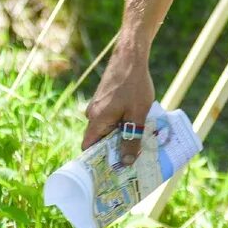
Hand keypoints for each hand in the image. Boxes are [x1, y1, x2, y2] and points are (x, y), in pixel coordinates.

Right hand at [82, 50, 154, 164]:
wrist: (131, 56)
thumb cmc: (135, 85)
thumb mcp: (137, 115)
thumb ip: (132, 139)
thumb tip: (126, 163)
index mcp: (96, 120)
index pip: (88, 149)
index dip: (97, 161)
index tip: (110, 171)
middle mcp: (92, 114)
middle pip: (99, 139)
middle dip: (113, 150)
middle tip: (131, 161)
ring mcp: (98, 105)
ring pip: (106, 128)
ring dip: (120, 135)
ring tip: (138, 143)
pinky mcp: (105, 99)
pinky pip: (110, 117)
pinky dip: (121, 123)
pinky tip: (137, 124)